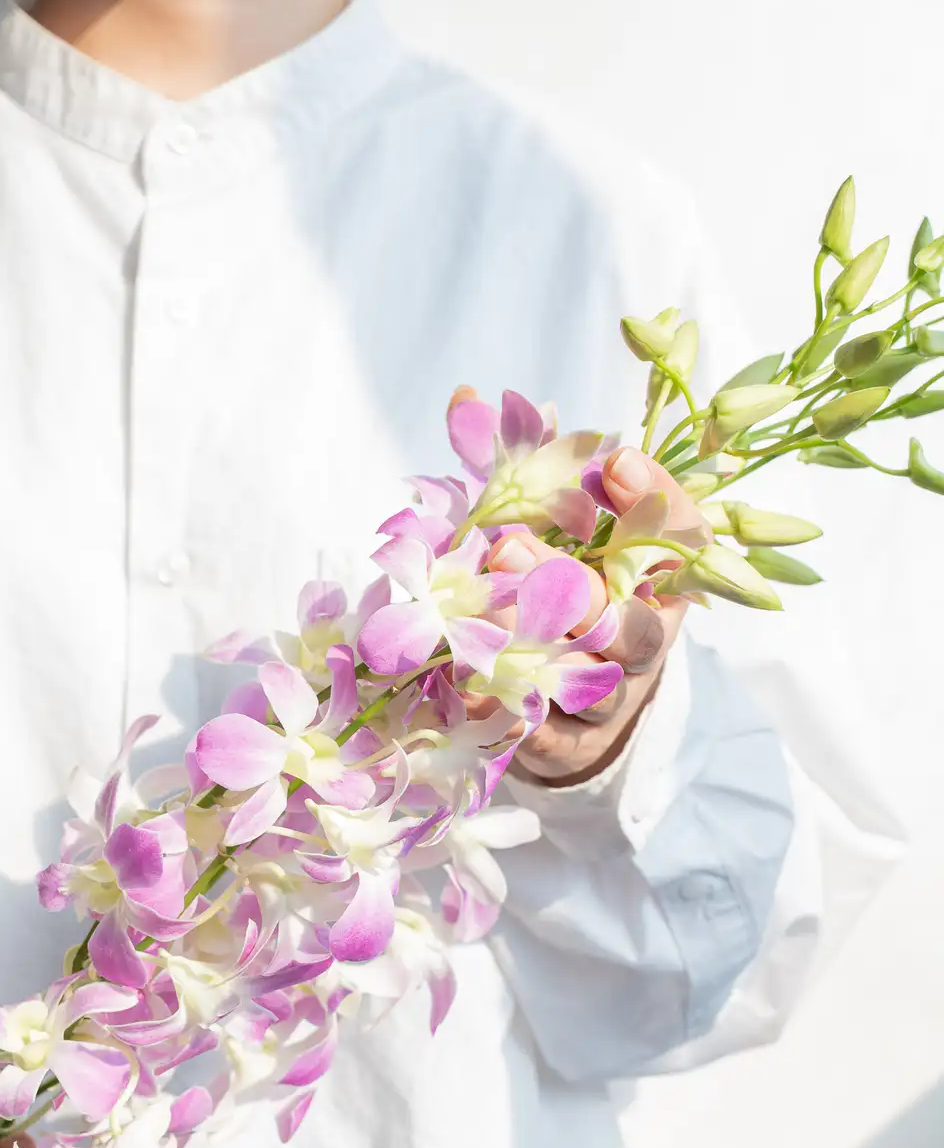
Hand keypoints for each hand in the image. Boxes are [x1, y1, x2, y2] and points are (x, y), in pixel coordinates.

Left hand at [496, 446, 699, 785]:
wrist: (562, 714)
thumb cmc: (552, 601)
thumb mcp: (544, 534)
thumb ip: (520, 471)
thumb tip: (467, 398)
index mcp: (652, 580)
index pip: (681, 536)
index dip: (656, 501)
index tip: (613, 462)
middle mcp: (643, 640)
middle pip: (631, 621)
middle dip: (571, 587)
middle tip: (503, 550)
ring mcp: (613, 700)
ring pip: (591, 682)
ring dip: (534, 652)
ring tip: (476, 622)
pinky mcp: (572, 749)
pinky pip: (547, 738)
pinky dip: (508, 715)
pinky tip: (468, 689)